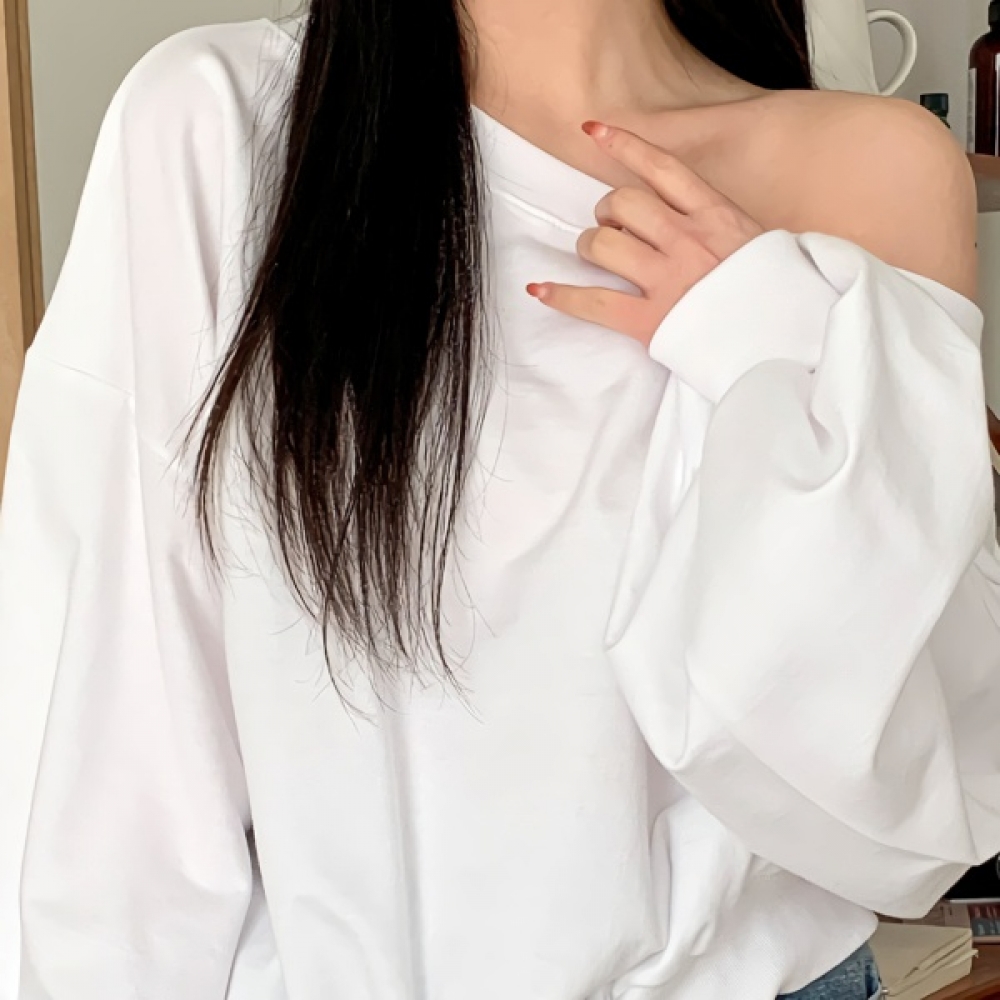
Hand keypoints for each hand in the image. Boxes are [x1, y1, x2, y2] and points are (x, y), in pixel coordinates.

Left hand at [527, 121, 763, 347]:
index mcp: (717, 217)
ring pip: (602, 244)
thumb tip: (693, 215)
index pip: (662, 168)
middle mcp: (688, 242)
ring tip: (596, 255)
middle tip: (610, 226)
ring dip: (590, 245)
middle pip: (623, 203)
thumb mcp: (761, 242)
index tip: (595, 131)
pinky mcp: (651, 323)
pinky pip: (592, 302)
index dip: (623, 146)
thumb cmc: (779, 295)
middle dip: (607, 211)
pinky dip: (561, 296)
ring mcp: (667, 282)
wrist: (792, 341)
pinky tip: (540, 289)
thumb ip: (723, 224)